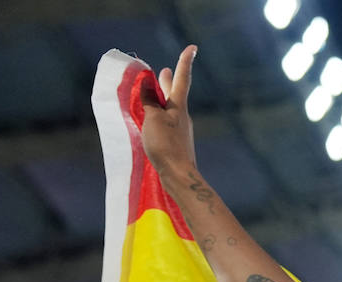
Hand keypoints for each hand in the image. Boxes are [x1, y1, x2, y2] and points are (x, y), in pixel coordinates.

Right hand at [139, 45, 197, 174]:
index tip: (193, 47)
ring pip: (168, 108)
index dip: (185, 62)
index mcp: (178, 106)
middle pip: (174, 94)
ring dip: (160, 98)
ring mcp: (179, 129)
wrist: (178, 175)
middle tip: (164, 70)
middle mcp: (181, 116)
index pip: (181, 79)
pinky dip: (156, 114)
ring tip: (152, 92)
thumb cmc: (166, 144)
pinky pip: (164, 121)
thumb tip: (147, 84)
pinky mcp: (174, 142)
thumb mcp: (154, 118)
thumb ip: (149, 101)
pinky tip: (150, 119)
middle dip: (166, 82)